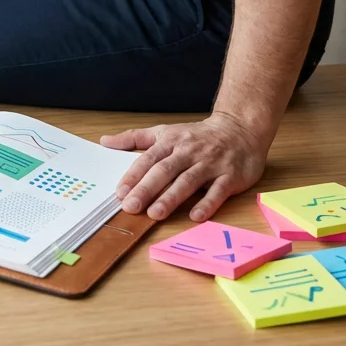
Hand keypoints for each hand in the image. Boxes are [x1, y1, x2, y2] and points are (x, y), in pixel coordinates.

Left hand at [99, 113, 272, 221]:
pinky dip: (207, 203)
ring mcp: (210, 164)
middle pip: (165, 170)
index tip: (120, 192)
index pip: (149, 159)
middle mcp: (189, 152)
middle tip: (131, 207)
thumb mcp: (165, 132)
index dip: (134, 176)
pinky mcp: (230, 176)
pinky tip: (195, 216)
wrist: (240, 128)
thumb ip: (134, 138)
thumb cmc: (197, 135)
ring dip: (172, 198)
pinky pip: (218, 191)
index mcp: (172, 141)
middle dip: (147, 189)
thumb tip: (104, 141)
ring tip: (155, 214)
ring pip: (188, 181)